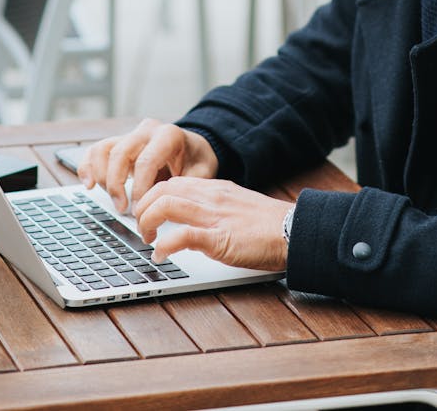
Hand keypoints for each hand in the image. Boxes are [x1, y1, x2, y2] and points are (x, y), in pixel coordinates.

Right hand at [78, 118, 218, 212]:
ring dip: (101, 177)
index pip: (146, 161)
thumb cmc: (196, 161)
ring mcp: (131, 134)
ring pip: (104, 149)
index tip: (139, 210)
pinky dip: (88, 167)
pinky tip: (88, 184)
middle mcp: (147, 131)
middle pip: (120, 153)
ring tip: (112, 199)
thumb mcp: (203, 171)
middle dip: (117, 185)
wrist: (192, 147)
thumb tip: (170, 203)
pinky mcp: (119, 143)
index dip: (140, 188)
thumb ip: (190, 185)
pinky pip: (97, 150)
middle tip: (122, 209)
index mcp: (168, 135)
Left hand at [134, 176, 293, 272]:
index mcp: (214, 188)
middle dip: (143, 207)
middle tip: (142, 227)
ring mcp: (213, 216)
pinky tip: (161, 255)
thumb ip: (213, 208)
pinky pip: (182, 235)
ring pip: (166, 205)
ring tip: (148, 240)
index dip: (152, 196)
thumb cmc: (268, 224)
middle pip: (161, 189)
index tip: (147, 212)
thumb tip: (191, 220)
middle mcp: (210, 197)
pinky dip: (165, 245)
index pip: (172, 181)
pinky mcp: (219, 239)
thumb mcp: (235, 206)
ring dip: (148, 222)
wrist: (293, 231)